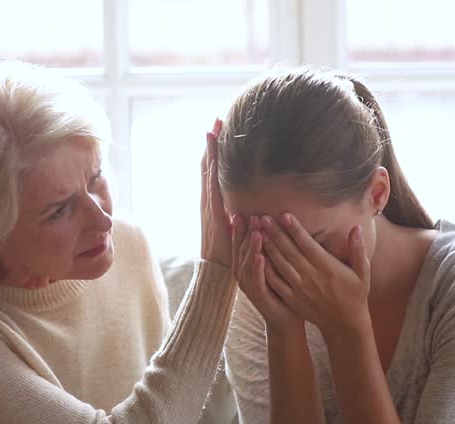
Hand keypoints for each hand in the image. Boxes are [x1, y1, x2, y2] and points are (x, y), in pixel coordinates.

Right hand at [200, 118, 231, 266]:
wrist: (217, 271)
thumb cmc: (229, 248)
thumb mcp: (235, 222)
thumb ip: (239, 206)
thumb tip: (247, 193)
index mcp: (213, 201)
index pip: (213, 169)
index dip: (215, 149)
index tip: (219, 128)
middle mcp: (208, 201)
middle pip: (207, 166)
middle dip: (211, 143)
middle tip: (215, 120)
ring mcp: (209, 209)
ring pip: (207, 175)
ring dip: (209, 154)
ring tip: (211, 134)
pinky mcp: (214, 219)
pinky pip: (213, 195)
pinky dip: (212, 179)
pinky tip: (214, 163)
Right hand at [233, 215, 304, 336]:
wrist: (286, 319)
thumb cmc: (282, 290)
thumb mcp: (274, 267)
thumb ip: (269, 248)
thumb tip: (270, 226)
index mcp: (246, 267)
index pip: (239, 245)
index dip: (238, 230)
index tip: (239, 213)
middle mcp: (244, 276)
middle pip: (240, 251)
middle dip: (244, 234)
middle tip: (250, 217)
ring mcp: (250, 287)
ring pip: (247, 264)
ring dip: (251, 248)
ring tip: (256, 233)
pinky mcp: (259, 298)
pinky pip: (257, 281)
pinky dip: (257, 269)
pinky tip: (260, 256)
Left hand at [259, 213, 371, 339]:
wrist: (344, 324)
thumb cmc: (355, 294)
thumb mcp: (362, 272)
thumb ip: (358, 250)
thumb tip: (356, 228)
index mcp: (327, 268)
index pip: (307, 244)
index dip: (295, 229)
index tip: (284, 214)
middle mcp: (311, 277)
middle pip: (289, 251)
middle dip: (275, 233)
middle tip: (262, 217)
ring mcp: (299, 289)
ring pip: (280, 265)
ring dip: (267, 247)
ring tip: (256, 232)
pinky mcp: (292, 298)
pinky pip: (275, 282)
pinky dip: (265, 269)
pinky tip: (256, 256)